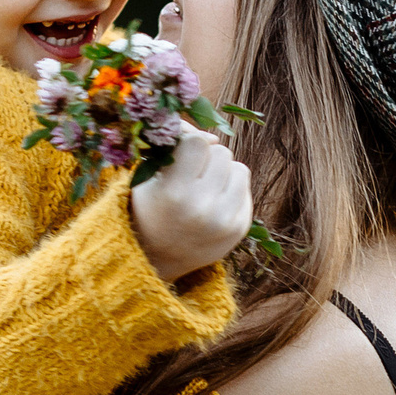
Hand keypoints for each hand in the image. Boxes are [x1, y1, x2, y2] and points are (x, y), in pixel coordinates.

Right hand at [130, 129, 252, 280]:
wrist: (157, 258)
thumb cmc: (151, 208)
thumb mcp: (149, 175)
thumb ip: (175, 145)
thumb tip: (212, 135)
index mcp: (174, 192)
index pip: (198, 142)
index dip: (191, 144)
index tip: (183, 156)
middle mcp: (202, 207)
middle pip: (221, 152)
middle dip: (208, 159)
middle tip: (192, 176)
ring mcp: (224, 219)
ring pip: (239, 168)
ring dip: (223, 172)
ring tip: (205, 189)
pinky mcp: (239, 228)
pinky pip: (246, 188)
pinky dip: (232, 190)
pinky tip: (214, 203)